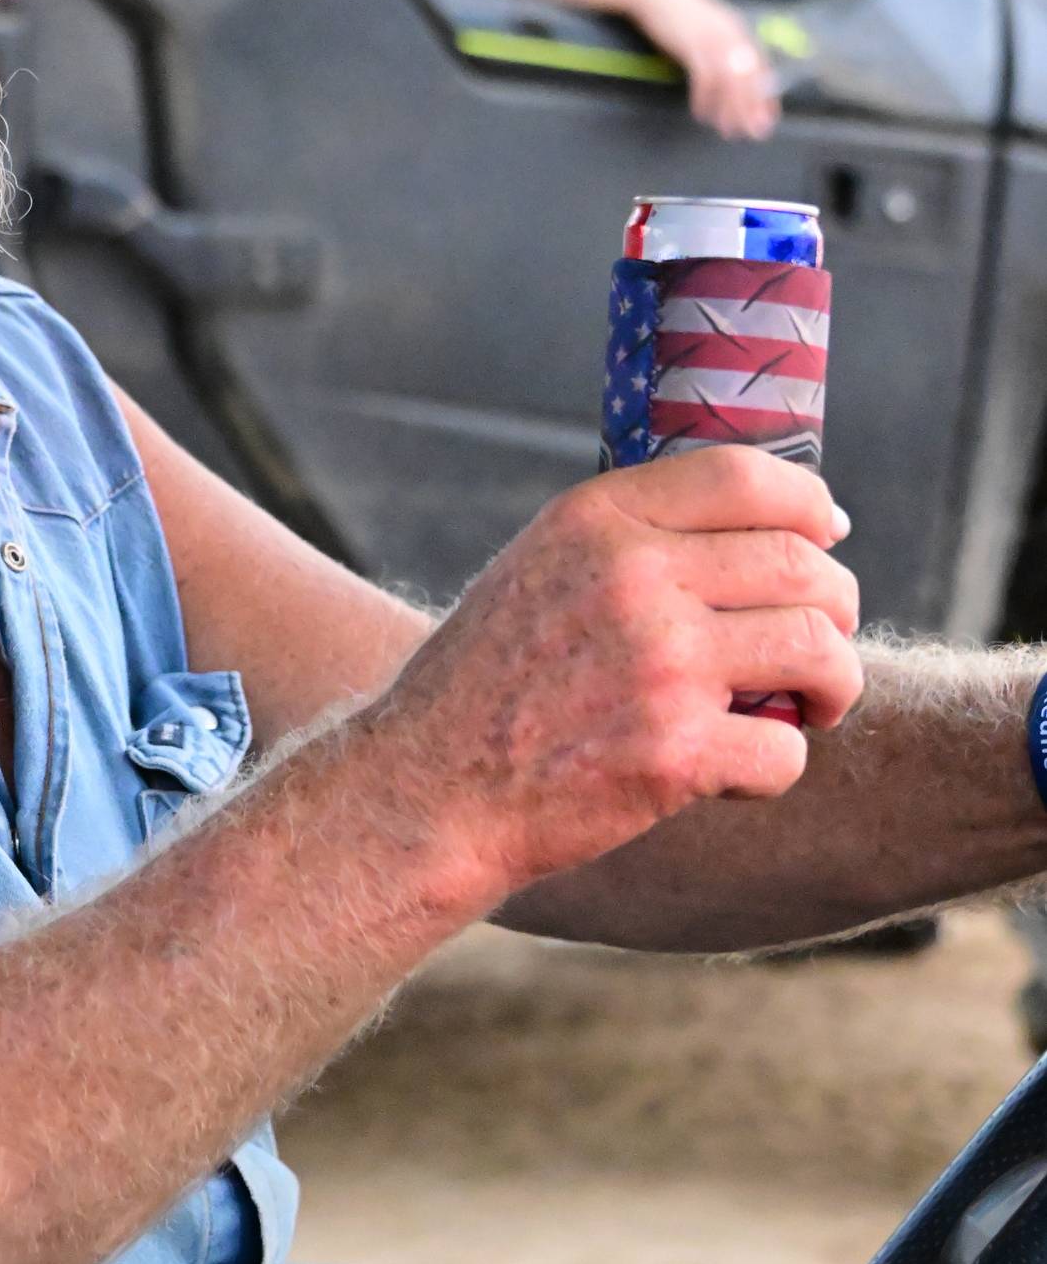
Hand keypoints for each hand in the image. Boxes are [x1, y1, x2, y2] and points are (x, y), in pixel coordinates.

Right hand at [366, 448, 860, 910]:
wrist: (428, 787)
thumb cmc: (488, 680)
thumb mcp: (539, 565)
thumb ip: (627, 536)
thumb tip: (754, 526)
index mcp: (598, 519)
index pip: (747, 477)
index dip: (810, 504)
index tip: (826, 533)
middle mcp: (634, 577)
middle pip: (803, 566)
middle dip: (835, 607)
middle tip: (820, 642)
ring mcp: (660, 664)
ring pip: (818, 650)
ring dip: (833, 683)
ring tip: (813, 705)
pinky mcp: (675, 753)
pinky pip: (786, 750)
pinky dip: (777, 766)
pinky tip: (737, 769)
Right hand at [621, 0, 780, 138]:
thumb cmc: (674, 10)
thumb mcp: (705, 26)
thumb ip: (720, 44)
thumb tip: (729, 72)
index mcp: (737, 29)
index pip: (761, 68)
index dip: (767, 96)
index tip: (768, 119)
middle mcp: (731, 34)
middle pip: (750, 78)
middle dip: (753, 109)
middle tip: (753, 133)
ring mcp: (712, 39)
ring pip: (731, 82)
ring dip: (730, 109)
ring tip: (727, 130)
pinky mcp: (692, 45)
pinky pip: (705, 79)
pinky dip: (705, 99)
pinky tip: (701, 113)